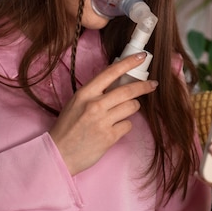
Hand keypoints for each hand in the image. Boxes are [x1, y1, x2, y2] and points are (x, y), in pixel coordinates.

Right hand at [49, 52, 157, 174]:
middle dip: (144, 86)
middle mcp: (94, 105)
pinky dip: (124, 126)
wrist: (59, 153)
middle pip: (128, 90)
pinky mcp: (109, 137)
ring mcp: (103, 122)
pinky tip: (113, 129)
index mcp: (85, 93)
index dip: (128, 63)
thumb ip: (95, 93)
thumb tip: (119, 82)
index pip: (111, 72)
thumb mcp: (77, 103)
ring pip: (132, 107)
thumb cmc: (68, 127)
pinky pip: (128, 125)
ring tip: (122, 112)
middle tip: (152, 85)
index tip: (141, 57)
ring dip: (132, 108)